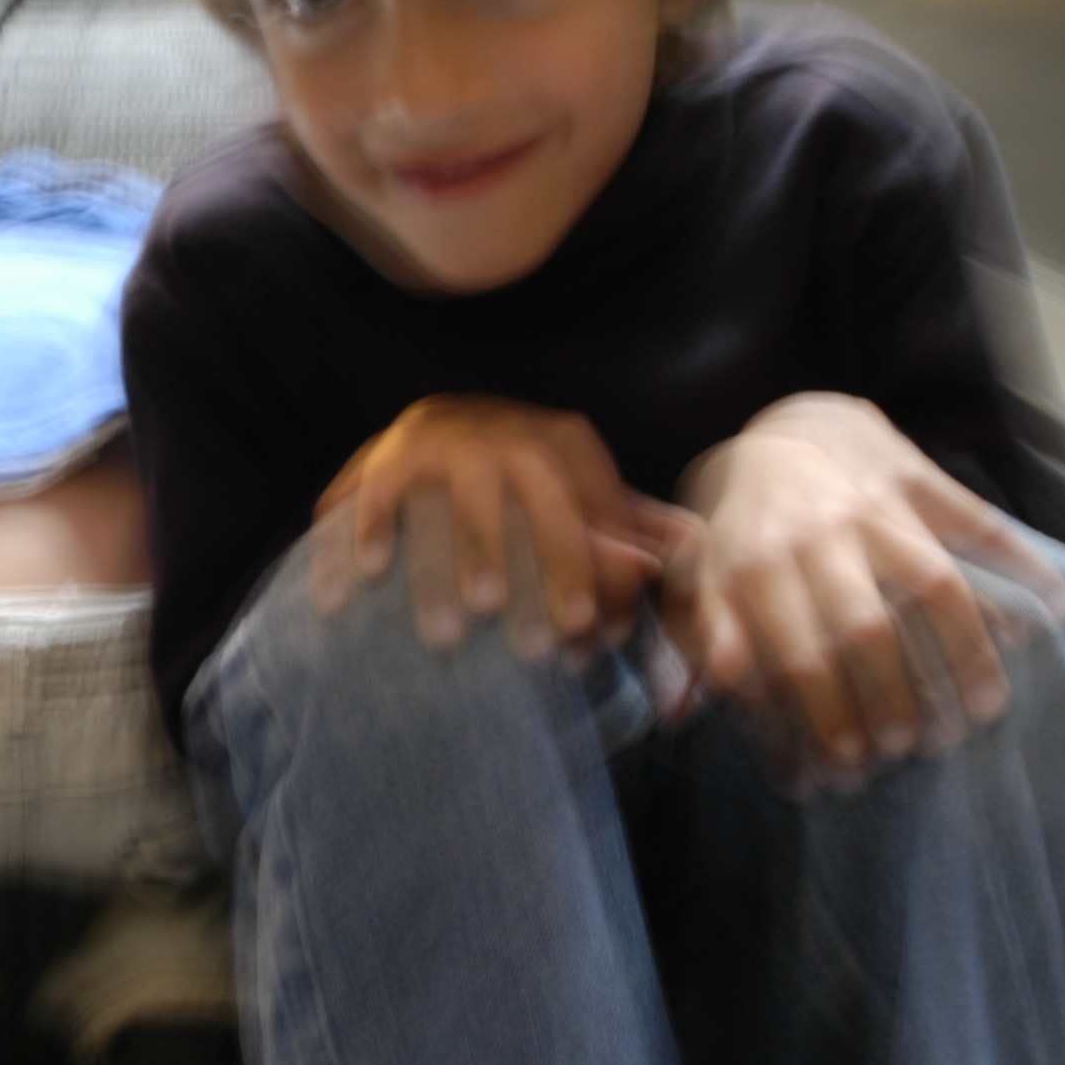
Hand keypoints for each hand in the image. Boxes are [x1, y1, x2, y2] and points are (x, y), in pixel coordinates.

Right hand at [310, 395, 678, 652]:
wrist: (434, 431)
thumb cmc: (518, 485)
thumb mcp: (573, 494)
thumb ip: (625, 523)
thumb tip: (690, 548)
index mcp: (565, 441)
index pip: (599, 504)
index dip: (610, 572)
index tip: (606, 633)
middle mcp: (511, 431)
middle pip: (545, 496)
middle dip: (556, 561)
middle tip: (555, 634)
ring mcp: (450, 437)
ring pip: (469, 497)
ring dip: (474, 555)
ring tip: (473, 617)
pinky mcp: (393, 452)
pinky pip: (385, 488)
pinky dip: (377, 528)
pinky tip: (374, 572)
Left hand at [659, 394, 1064, 786]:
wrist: (788, 427)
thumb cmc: (742, 521)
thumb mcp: (697, 574)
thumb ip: (693, 639)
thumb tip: (682, 707)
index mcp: (753, 560)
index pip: (794, 656)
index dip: (820, 720)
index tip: (838, 772)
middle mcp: (817, 533)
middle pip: (866, 631)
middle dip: (892, 703)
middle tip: (909, 752)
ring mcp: (875, 505)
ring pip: (933, 585)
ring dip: (965, 655)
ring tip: (982, 713)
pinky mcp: (922, 481)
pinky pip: (978, 526)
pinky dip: (1022, 567)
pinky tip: (1052, 613)